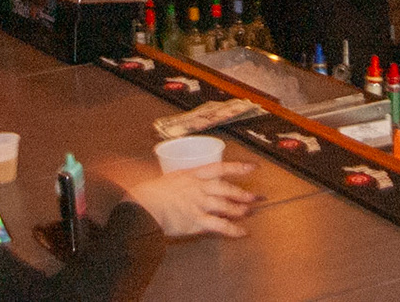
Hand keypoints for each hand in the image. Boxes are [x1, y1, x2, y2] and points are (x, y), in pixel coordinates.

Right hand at [127, 162, 258, 237]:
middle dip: (243, 193)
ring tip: (248, 212)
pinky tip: (242, 232)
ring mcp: (199, 204)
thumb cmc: (149, 192)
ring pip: (226, 206)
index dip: (238, 167)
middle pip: (227, 189)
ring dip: (240, 210)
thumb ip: (178, 179)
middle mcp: (199, 188)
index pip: (220, 168)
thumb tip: (177, 176)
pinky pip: (220, 226)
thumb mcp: (166, 179)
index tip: (252, 168)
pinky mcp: (197, 221)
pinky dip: (233, 230)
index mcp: (192, 175)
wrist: (143, 205)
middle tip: (256, 197)